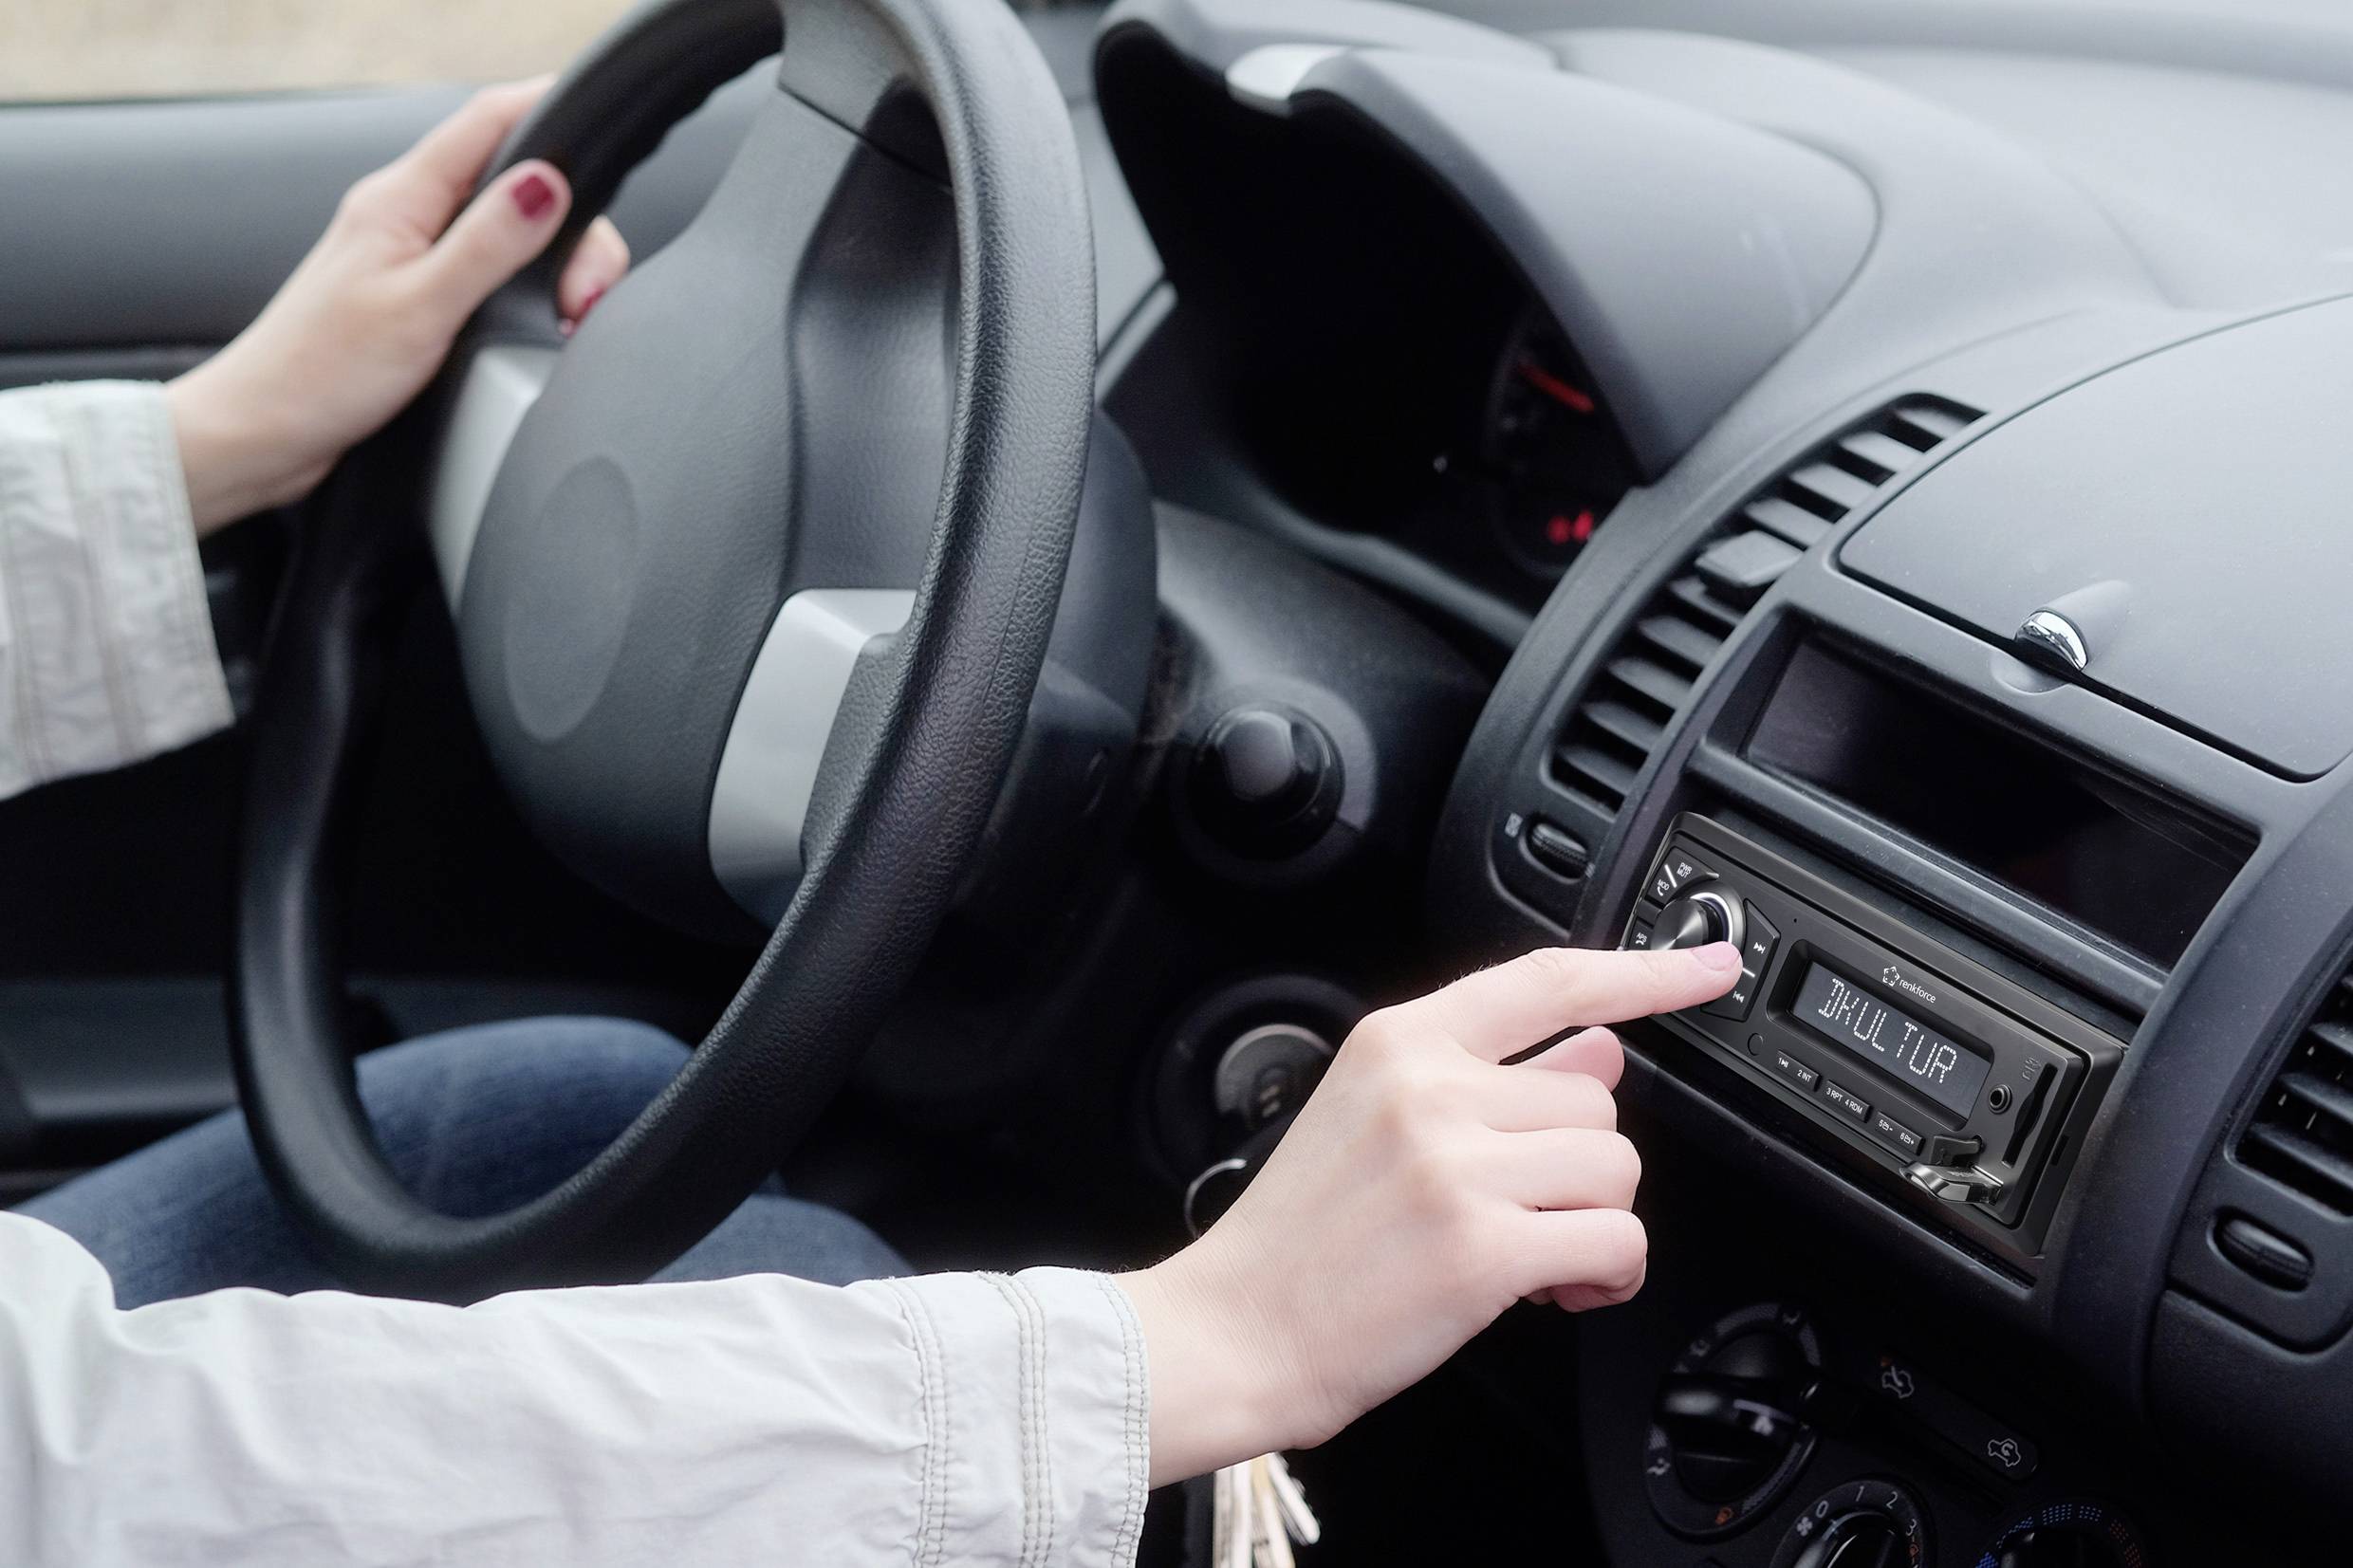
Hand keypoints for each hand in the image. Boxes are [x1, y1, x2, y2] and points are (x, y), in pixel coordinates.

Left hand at [166, 80, 631, 533]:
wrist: (261, 433)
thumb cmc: (318, 376)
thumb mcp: (420, 306)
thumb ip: (488, 243)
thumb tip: (547, 184)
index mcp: (400, 199)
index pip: (489, 121)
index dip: (548, 111)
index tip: (599, 133)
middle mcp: (404, 216)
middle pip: (511, 182)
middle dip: (568, 226)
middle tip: (585, 292)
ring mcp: (407, 255)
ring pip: (504, 228)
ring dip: (549, 265)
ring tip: (566, 317)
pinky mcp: (412, 296)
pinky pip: (485, 268)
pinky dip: (524, 290)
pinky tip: (532, 327)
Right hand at [1119, 941, 1741, 1484]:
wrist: (1235, 1330)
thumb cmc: (1299, 1238)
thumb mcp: (1374, 1118)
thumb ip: (1488, 1077)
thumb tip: (1598, 1050)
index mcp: (1400, 1042)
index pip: (1547, 981)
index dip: (1645, 972)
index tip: (1709, 965)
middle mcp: (1431, 1090)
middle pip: (1598, 1104)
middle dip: (1579, 1170)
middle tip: (1522, 1214)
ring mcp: (1457, 1166)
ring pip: (1617, 1171)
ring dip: (1595, 1224)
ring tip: (1534, 1257)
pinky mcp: (1484, 1248)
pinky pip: (1616, 1242)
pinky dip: (1607, 1276)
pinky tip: (1559, 1291)